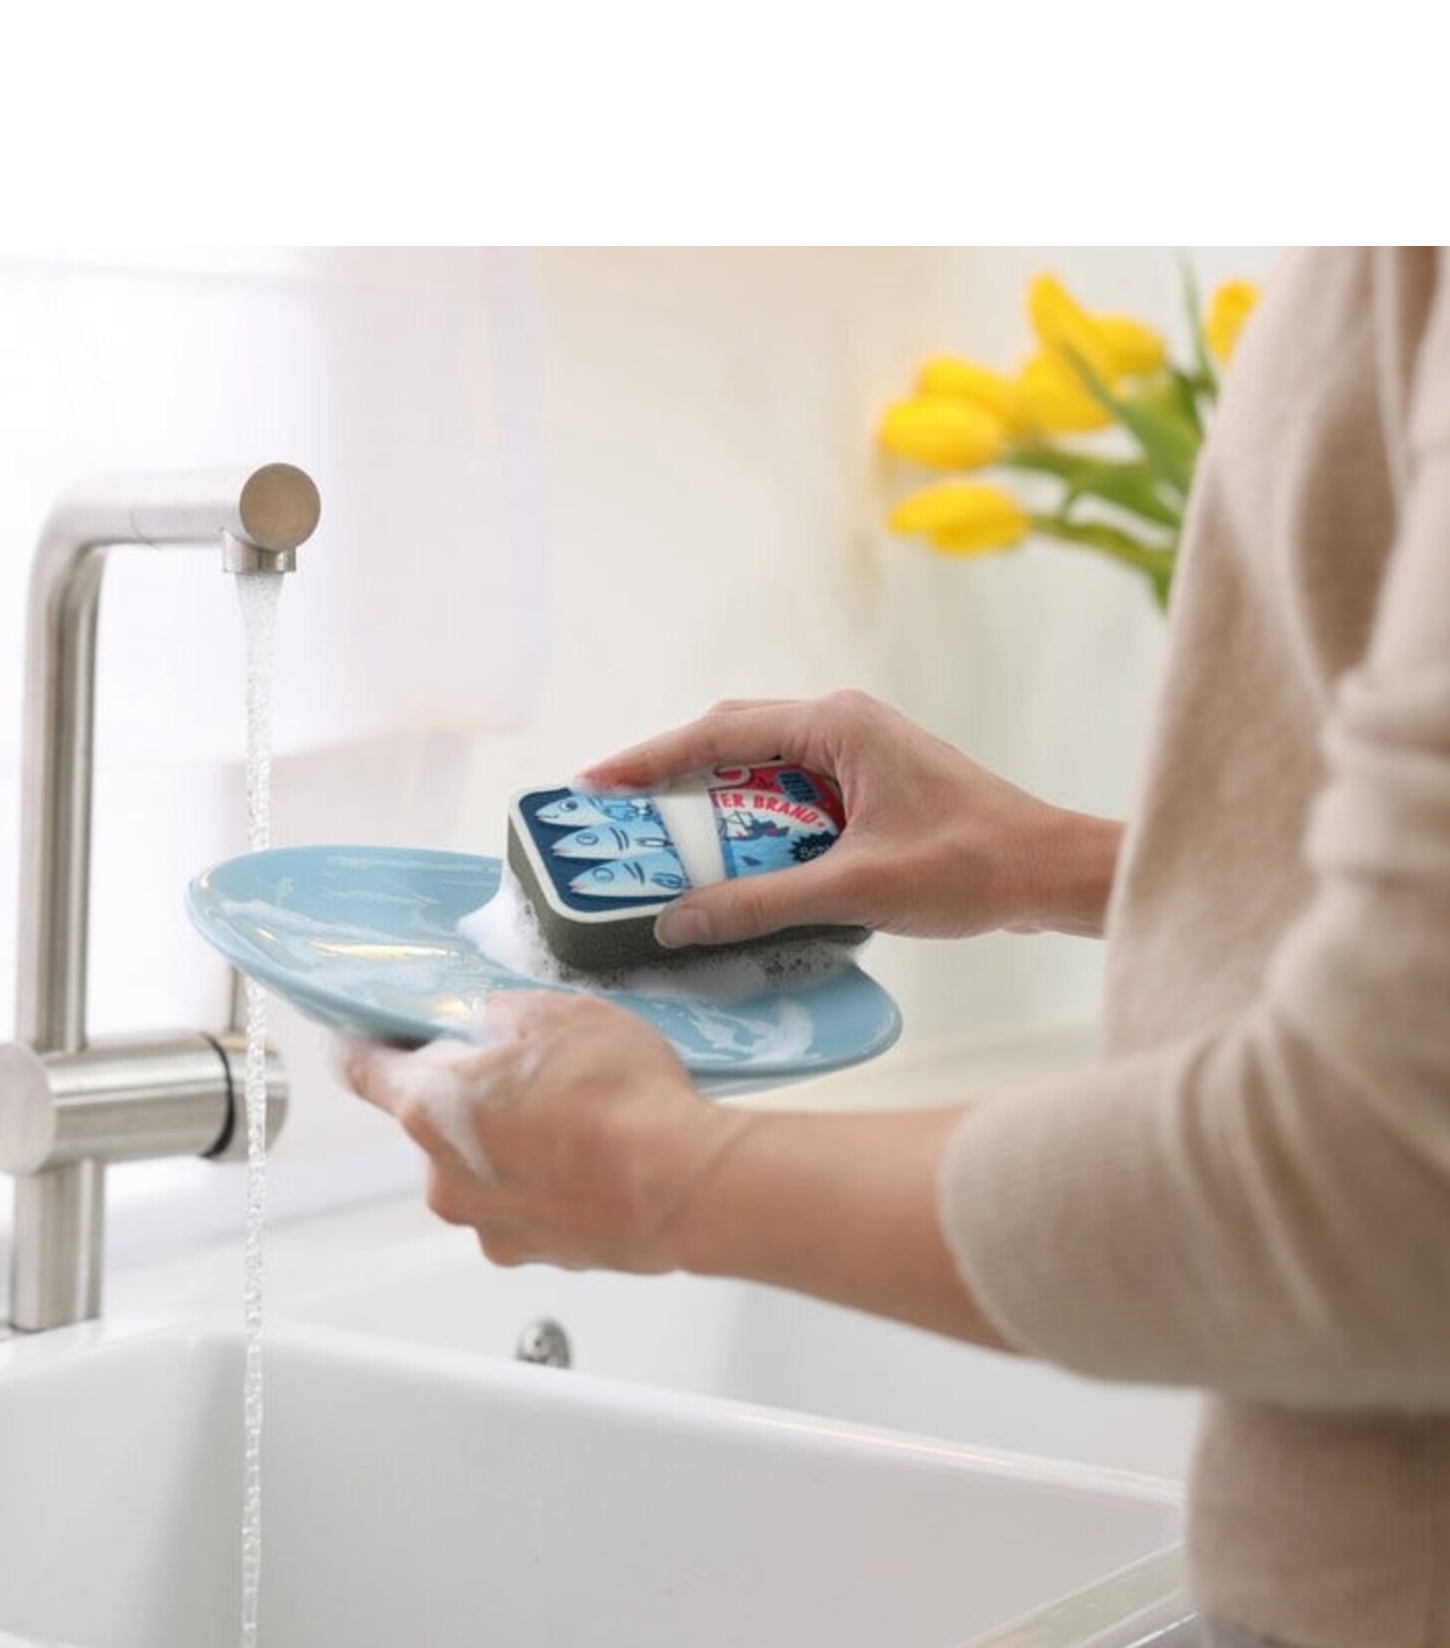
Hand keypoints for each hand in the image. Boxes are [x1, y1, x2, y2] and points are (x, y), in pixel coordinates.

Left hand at [329, 990, 746, 1271]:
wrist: (683, 1182)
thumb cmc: (618, 1097)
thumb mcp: (556, 1014)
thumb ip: (502, 1017)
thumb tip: (491, 1026)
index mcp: (429, 1107)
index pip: (361, 1071)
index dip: (359, 1047)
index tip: (359, 1039)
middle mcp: (443, 1177)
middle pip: (433, 1124)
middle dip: (470, 1099)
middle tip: (529, 1075)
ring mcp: (485, 1224)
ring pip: (480, 1171)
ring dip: (510, 1147)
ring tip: (577, 1124)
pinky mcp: (530, 1254)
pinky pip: (521, 1209)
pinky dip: (545, 1188)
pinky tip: (593, 1164)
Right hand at [579, 687, 1119, 948]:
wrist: (1052, 873)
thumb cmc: (973, 866)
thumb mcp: (855, 890)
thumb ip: (760, 903)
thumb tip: (677, 921)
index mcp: (837, 726)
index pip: (718, 732)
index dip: (649, 760)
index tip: (594, 786)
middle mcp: (842, 727)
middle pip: (731, 745)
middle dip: (671, 785)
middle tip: (614, 826)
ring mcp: (858, 755)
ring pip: (761, 775)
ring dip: (715, 813)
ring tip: (661, 854)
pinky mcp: (869, 789)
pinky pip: (792, 801)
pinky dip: (755, 831)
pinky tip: (735, 871)